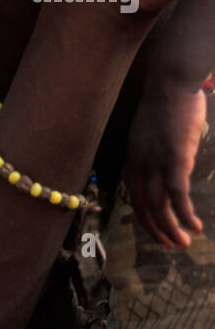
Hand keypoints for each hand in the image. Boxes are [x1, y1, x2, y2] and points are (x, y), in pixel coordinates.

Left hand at [124, 83, 206, 247]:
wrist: (171, 83)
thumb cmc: (166, 105)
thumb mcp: (151, 133)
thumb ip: (153, 152)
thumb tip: (165, 167)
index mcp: (133, 157)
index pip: (135, 197)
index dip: (145, 218)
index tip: (159, 232)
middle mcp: (140, 163)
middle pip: (144, 206)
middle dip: (157, 230)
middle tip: (172, 245)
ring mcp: (156, 162)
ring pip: (160, 206)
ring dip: (172, 229)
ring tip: (185, 242)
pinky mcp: (175, 160)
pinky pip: (177, 195)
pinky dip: (184, 215)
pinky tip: (195, 226)